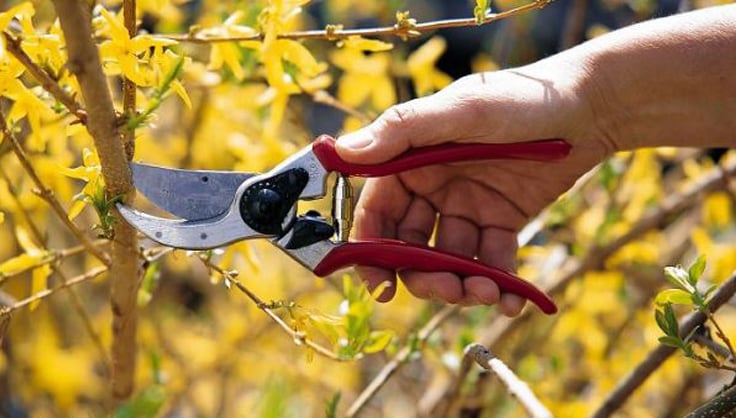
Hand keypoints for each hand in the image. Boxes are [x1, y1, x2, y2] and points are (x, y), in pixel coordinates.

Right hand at [335, 59, 613, 315]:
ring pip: (451, 259)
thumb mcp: (460, 110)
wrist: (588, 107)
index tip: (380, 286)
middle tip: (450, 290)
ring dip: (463, 284)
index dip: (372, 251)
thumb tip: (342, 152)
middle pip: (412, 246)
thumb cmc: (520, 98)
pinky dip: (501, 284)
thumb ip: (402, 132)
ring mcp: (468, 207)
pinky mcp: (502, 222)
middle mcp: (434, 187)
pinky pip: (493, 260)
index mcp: (413, 160)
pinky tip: (513, 300)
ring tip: (488, 294)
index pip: (378, 212)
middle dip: (425, 276)